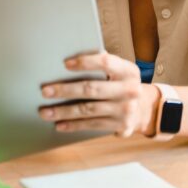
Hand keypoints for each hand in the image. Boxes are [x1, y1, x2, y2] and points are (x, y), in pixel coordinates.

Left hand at [38, 51, 159, 137]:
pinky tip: (59, 124)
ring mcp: (126, 109)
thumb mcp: (119, 72)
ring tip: (45, 112)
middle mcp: (130, 89)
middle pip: (92, 89)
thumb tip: (68, 62)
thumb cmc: (120, 85)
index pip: (105, 62)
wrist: (142, 109)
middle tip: (45, 91)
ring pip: (88, 110)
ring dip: (63, 111)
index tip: (64, 63)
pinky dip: (73, 125)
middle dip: (65, 90)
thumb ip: (102, 65)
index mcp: (128, 70)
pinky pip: (92, 125)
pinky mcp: (121, 126)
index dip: (85, 62)